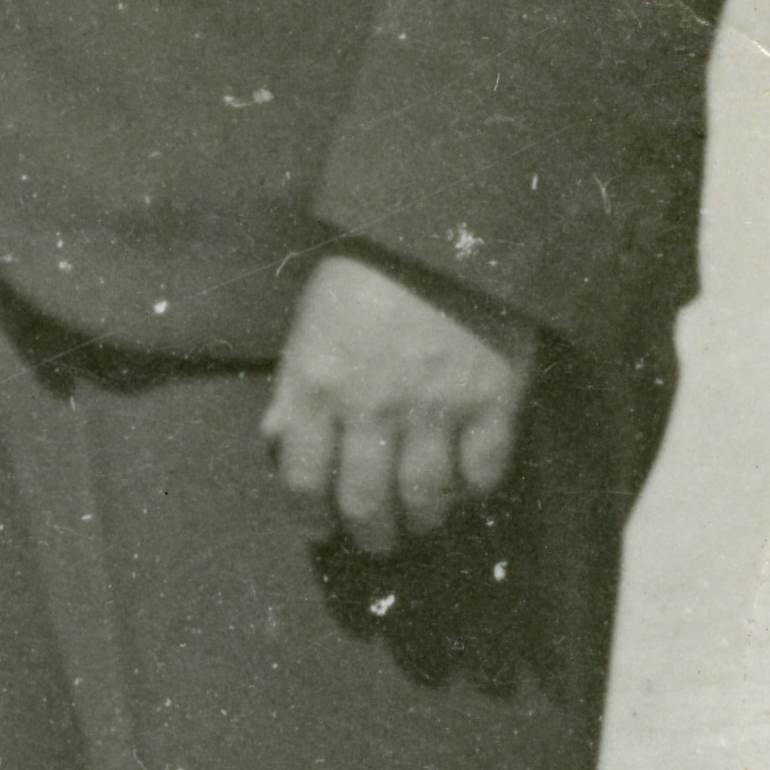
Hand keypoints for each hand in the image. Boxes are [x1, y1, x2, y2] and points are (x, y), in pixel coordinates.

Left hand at [265, 252, 533, 550]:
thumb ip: (292, 388)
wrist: (444, 228)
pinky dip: (473, 491)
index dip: (309, 517)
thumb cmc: (365, 276)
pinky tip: (465, 486)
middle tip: (377, 540)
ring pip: (425, 499)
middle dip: (369, 535)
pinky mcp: (493, 401)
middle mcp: (372, 407)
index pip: (303, 480)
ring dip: (421, 521)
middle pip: (365, 503)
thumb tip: (276, 443)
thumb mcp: (308, 325)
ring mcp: (436, 407)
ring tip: (420, 520)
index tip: (319, 530)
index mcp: (317, 386)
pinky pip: (484, 474)